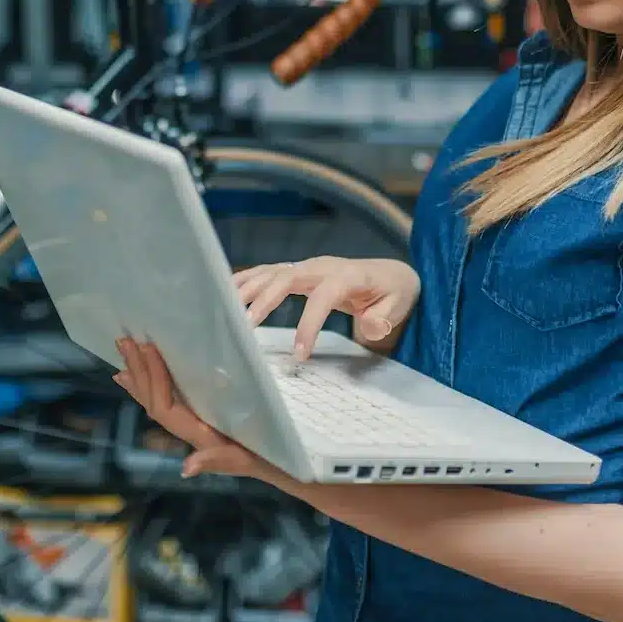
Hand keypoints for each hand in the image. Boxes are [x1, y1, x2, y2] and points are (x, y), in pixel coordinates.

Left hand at [113, 337, 276, 481]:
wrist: (278, 464)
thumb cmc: (264, 458)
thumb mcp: (242, 459)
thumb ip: (215, 460)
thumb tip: (186, 468)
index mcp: (194, 433)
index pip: (164, 405)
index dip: (154, 378)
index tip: (148, 349)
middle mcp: (186, 427)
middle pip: (154, 398)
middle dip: (139, 370)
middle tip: (124, 341)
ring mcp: (191, 421)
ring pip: (157, 396)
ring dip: (141, 373)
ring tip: (125, 350)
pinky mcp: (200, 415)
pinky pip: (169, 396)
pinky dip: (154, 381)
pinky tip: (146, 369)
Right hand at [235, 256, 419, 359]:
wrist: (392, 274)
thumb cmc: (393, 293)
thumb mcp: (398, 305)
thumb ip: (384, 318)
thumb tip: (369, 326)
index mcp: (348, 275)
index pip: (323, 295)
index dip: (308, 323)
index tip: (299, 355)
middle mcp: (323, 266)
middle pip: (288, 277)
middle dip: (265, 301)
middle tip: (244, 329)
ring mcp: (309, 266)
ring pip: (273, 272)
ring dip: (248, 289)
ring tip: (224, 309)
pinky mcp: (299, 271)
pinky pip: (269, 272)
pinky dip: (246, 280)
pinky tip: (226, 292)